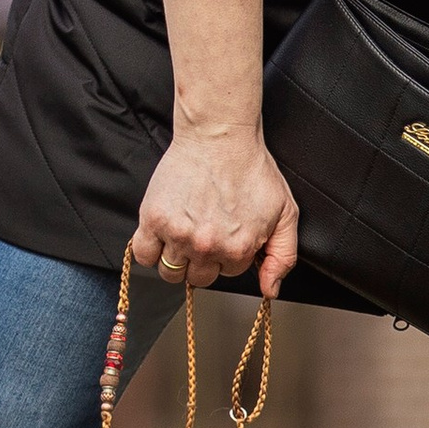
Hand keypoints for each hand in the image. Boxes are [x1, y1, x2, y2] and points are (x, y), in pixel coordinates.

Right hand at [135, 131, 298, 297]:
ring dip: (177, 258)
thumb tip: (270, 291)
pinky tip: (163, 235)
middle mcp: (207, 247)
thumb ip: (283, 256)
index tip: (226, 231)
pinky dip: (150, 250)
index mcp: (238, 249)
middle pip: (198, 278)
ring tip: (185, 232)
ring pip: (170, 273)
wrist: (220, 136)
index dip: (228, 252)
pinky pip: (143, 255)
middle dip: (203, 260)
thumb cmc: (252, 169)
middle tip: (205, 231)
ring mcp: (178, 234)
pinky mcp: (153, 219)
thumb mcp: (285, 213)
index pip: (229, 273)